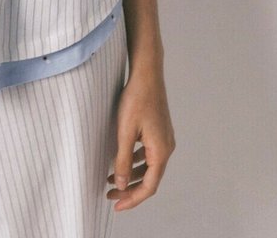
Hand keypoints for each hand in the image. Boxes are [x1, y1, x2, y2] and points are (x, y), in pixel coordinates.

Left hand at [106, 65, 174, 211]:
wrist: (147, 73)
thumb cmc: (136, 99)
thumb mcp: (125, 131)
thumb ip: (122, 159)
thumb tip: (121, 184)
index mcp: (161, 151)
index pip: (149, 186)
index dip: (133, 199)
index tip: (116, 205)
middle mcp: (166, 147)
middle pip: (149, 178)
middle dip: (130, 189)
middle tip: (110, 195)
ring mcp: (164, 138)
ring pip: (148, 166)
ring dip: (131, 175)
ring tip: (111, 180)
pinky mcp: (159, 130)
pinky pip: (148, 154)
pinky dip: (135, 161)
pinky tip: (120, 160)